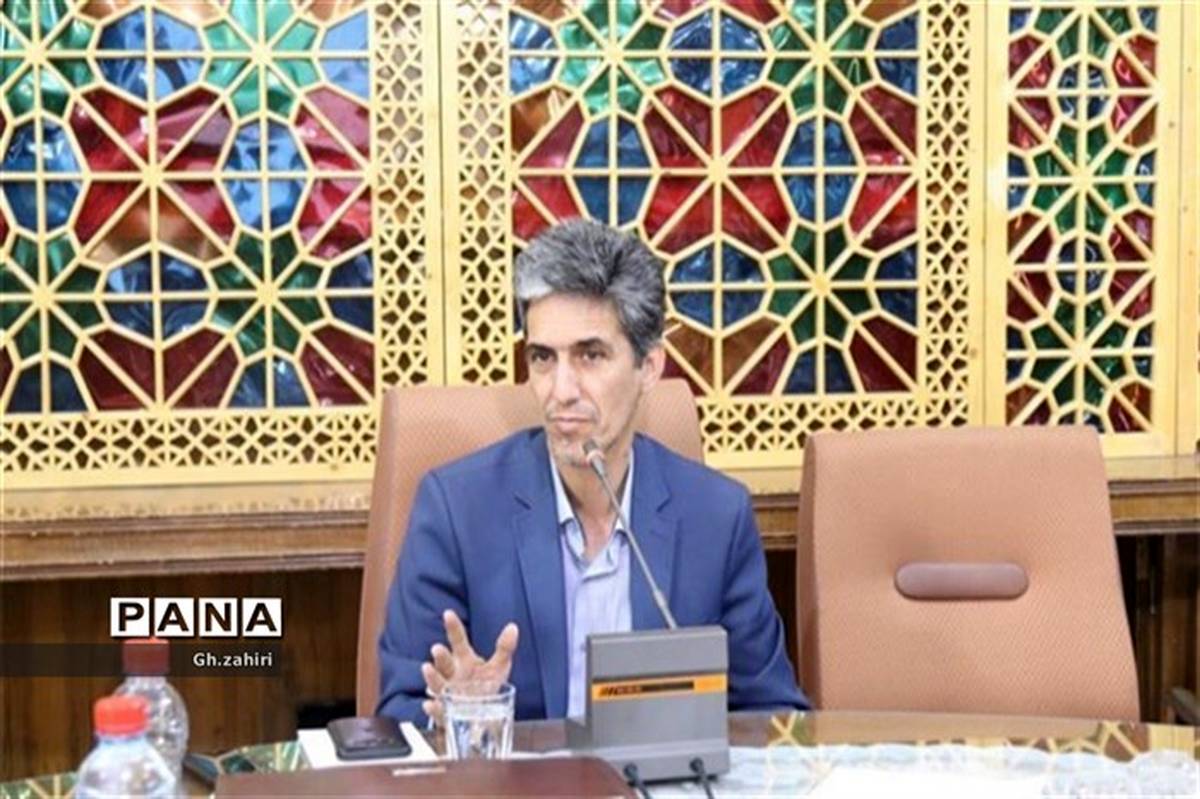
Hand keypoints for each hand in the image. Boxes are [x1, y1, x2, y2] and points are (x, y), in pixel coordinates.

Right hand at [420, 609, 518, 726]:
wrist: (479, 716)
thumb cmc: (485, 687)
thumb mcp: (497, 668)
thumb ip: (504, 648)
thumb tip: (513, 627)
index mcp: (464, 660)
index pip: (458, 640)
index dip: (453, 627)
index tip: (448, 613)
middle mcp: (453, 674)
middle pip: (445, 662)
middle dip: (441, 656)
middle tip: (437, 648)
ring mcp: (448, 693)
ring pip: (437, 684)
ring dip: (432, 677)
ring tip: (427, 668)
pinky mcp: (446, 713)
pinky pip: (438, 711)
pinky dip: (434, 708)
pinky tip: (430, 705)